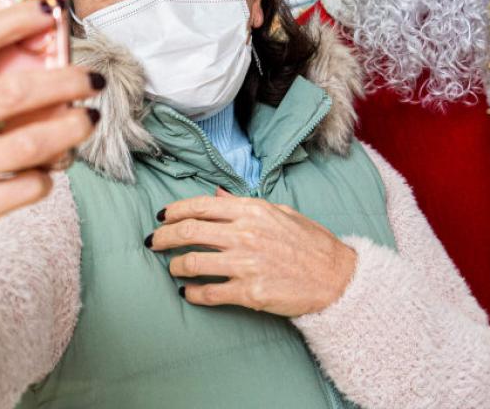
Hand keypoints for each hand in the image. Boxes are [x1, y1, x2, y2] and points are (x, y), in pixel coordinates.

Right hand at [0, 0, 103, 267]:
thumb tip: (7, 12)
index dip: (14, 21)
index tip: (50, 9)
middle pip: (17, 92)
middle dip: (68, 80)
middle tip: (94, 78)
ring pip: (32, 143)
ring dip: (73, 128)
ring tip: (89, 119)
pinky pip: (29, 187)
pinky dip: (49, 175)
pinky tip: (49, 168)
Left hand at [147, 188, 356, 316]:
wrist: (335, 278)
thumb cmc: (311, 244)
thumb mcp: (281, 213)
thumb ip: (244, 205)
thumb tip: (215, 195)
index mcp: (252, 211)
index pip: (201, 206)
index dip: (175, 211)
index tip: (162, 217)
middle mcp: (245, 234)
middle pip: (188, 232)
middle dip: (164, 237)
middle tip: (154, 242)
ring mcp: (245, 264)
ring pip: (192, 262)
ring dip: (175, 266)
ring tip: (172, 268)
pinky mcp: (248, 292)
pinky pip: (208, 292)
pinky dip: (193, 293)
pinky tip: (189, 292)